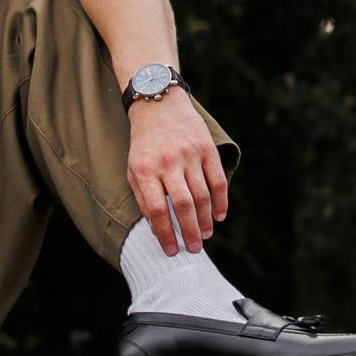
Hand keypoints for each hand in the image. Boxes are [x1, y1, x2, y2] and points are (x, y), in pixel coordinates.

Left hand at [128, 85, 229, 252]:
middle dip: (190, 232)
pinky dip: (221, 201)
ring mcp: (190, 155)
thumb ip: (144, 198)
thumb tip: (158, 228)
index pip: (158, 210)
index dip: (166, 234)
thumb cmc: (144, 144)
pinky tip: (219, 215)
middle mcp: (168, 163)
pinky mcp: (206, 149)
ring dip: (206, 220)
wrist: (158, 105)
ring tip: (205, 235)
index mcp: (145, 170)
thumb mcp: (134, 170)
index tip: (171, 250)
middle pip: (183, 205)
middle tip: (194, 249)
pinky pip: (218, 180)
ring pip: (203, 195)